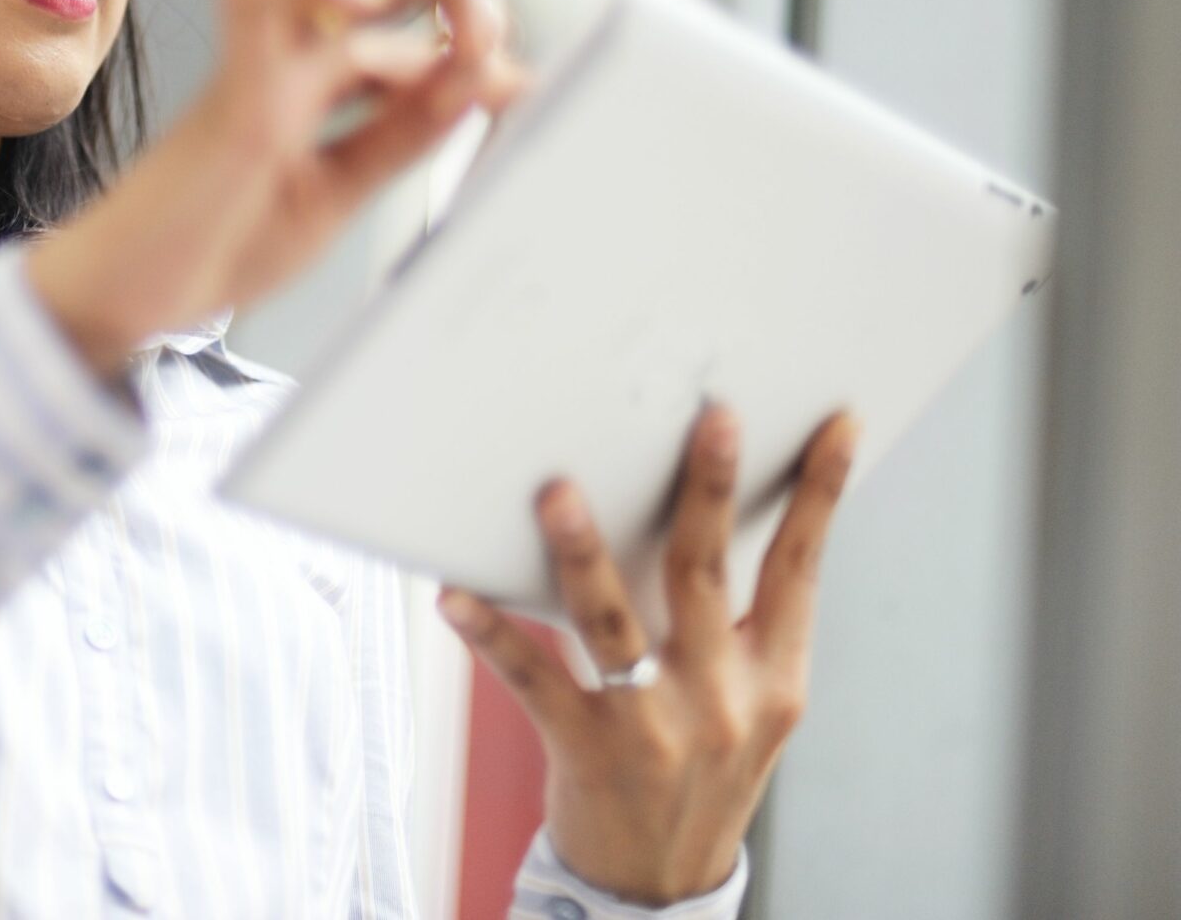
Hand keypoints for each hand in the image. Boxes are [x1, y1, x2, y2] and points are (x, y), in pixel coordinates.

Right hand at [27, 0, 527, 373]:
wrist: (119, 297)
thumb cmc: (208, 244)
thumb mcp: (335, 194)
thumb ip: (402, 136)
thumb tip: (486, 83)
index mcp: (315, 86)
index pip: (405, 23)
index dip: (472, 34)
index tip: (516, 77)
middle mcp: (285, 62)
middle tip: (488, 24)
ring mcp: (254, 69)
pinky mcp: (229, 94)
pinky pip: (257, 1)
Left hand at [434, 404, 864, 904]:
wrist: (660, 885)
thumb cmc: (700, 774)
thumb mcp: (749, 707)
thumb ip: (736, 625)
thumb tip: (708, 509)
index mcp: (774, 680)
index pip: (802, 570)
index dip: (822, 495)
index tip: (834, 426)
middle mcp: (722, 699)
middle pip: (708, 575)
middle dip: (709, 491)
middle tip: (711, 418)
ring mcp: (654, 728)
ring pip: (615, 624)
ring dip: (582, 554)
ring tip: (558, 493)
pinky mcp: (586, 752)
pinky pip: (532, 680)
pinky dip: (493, 635)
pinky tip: (456, 594)